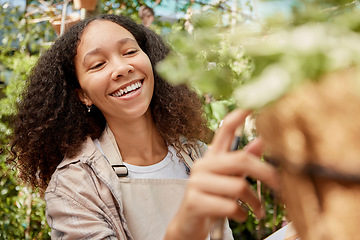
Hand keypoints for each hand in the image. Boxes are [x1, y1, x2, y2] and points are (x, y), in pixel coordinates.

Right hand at [165, 109, 279, 239]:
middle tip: (281, 187)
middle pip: (241, 160)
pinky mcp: (194, 202)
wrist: (188, 225)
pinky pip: (229, 206)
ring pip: (238, 187)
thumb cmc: (212, 199)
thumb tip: (262, 140)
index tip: (251, 105)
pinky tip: (239, 216)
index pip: (223, 131)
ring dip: (254, 202)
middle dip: (266, 173)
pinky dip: (241, 214)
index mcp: (212, 157)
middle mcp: (202, 165)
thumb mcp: (229, 179)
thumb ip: (243, 161)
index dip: (237, 117)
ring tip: (257, 210)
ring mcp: (196, 183)